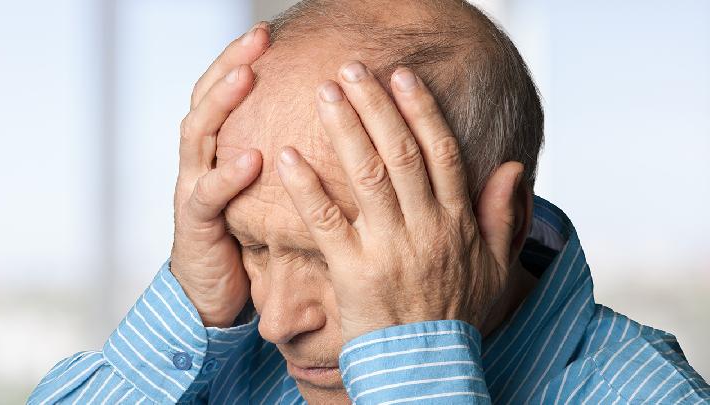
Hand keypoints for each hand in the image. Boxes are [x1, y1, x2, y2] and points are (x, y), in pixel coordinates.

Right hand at [170, 23, 268, 326]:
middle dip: (230, 65)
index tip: (268, 31)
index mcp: (217, 149)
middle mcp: (200, 161)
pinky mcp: (194, 224)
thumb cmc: (243, 235)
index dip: (241, 59)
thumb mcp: (261, 190)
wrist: (214, 290)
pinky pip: (207, 195)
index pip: (224, 93)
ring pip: (197, 135)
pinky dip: (227, 175)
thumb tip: (326, 126)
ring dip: (221, 103)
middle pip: (205, 99)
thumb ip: (278, 158)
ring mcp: (192, 189)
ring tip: (245, 77)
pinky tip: (250, 159)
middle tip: (257, 37)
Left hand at [276, 61, 524, 341]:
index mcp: (456, 222)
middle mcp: (425, 228)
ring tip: (326, 93)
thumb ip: (504, 215)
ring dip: (346, 130)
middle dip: (377, 106)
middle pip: (402, 153)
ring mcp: (389, 249)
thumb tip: (513, 168)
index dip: (422, 110)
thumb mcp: (496, 267)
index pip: (441, 153)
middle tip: (353, 70)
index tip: (403, 77)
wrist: (428, 367)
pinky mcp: (354, 272)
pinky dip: (308, 187)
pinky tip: (288, 156)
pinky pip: (327, 222)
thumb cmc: (458, 314)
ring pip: (368, 177)